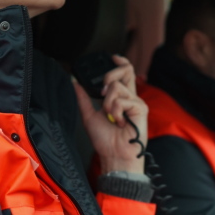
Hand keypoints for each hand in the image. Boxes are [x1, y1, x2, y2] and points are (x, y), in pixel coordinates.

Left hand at [73, 55, 147, 174]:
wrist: (113, 155)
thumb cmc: (105, 141)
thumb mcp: (89, 115)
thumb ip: (83, 97)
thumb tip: (74, 81)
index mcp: (120, 97)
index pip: (125, 72)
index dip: (120, 62)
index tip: (112, 58)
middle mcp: (130, 97)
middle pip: (126, 69)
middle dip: (109, 75)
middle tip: (102, 93)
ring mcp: (136, 102)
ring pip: (116, 86)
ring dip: (107, 103)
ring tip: (111, 117)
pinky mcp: (140, 108)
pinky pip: (122, 100)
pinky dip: (115, 112)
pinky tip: (119, 122)